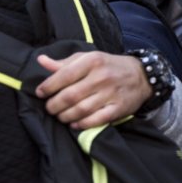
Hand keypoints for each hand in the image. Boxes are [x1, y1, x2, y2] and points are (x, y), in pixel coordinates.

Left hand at [35, 52, 150, 128]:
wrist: (141, 75)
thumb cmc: (106, 66)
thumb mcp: (86, 58)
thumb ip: (63, 63)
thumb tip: (41, 60)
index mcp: (91, 61)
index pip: (63, 75)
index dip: (48, 87)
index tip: (40, 93)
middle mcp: (101, 77)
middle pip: (69, 96)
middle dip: (53, 105)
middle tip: (49, 108)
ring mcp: (111, 93)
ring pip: (80, 110)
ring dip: (65, 116)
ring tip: (59, 116)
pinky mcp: (119, 108)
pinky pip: (96, 120)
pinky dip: (81, 124)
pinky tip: (74, 123)